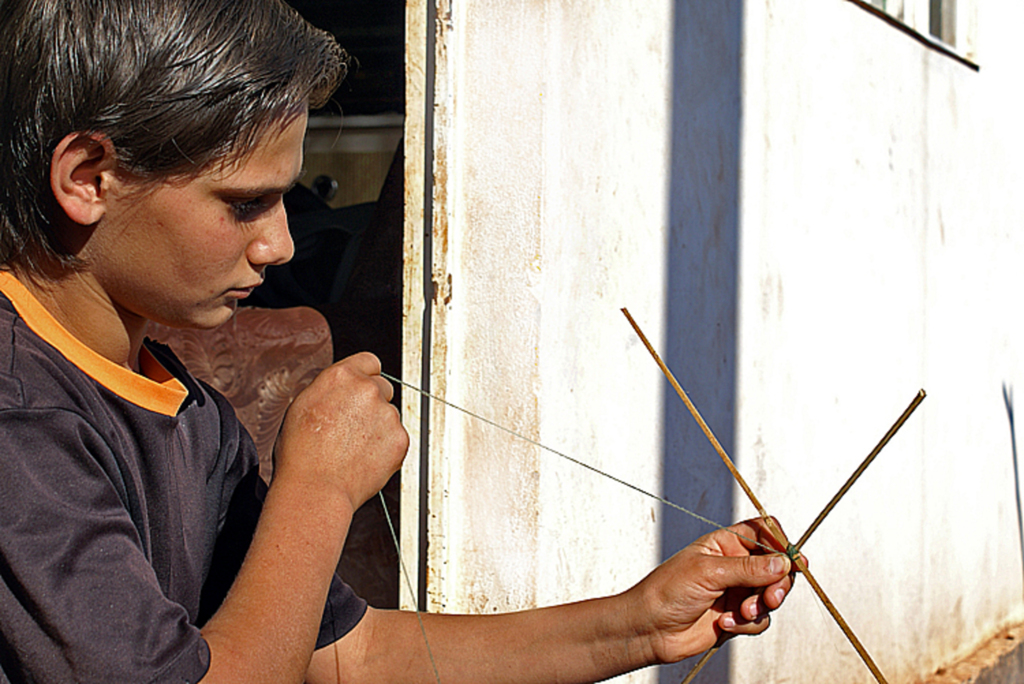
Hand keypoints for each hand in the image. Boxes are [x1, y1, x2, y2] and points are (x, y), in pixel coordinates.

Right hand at [273, 352, 408, 511]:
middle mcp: (368, 390)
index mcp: (342, 376)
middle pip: (382, 387)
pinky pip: (396, 438)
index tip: (361, 389)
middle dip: (372, 403)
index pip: (370, 361)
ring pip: (389, 415)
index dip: (365, 376)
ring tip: (352, 448)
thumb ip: (331, 389)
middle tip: (352, 426)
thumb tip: (342, 389)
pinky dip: (385, 448)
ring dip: (378, 427)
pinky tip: (363, 459)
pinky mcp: (400, 438)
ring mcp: (387, 414)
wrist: (315, 488)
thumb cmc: (301, 453)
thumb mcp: (303, 405)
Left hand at [628, 517, 797, 663]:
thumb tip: (783, 562)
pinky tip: (723, 623)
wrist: (650, 628)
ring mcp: (736, 591)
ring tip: (741, 612)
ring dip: (760, 606)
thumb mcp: (709, 572)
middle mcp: (734, 565)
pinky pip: (760, 620)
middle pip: (776, 567)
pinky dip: (746, 624)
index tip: (792, 559)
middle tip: (771, 597)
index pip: (763, 532)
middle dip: (778, 583)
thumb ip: (749, 568)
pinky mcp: (736, 616)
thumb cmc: (667, 591)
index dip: (781, 543)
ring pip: (771, 595)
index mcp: (725, 543)